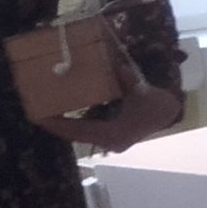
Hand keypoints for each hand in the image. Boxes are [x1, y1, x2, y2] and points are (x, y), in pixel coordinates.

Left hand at [39, 74, 180, 152]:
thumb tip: (116, 65)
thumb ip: (128, 79)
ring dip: (64, 125)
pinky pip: (87, 131)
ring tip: (46, 113)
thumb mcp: (143, 91)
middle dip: (56, 125)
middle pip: (75, 135)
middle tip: (37, 113)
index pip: (78, 131)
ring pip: (80, 135)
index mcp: (114, 134)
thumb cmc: (157, 105)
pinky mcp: (111, 137)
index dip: (57, 124)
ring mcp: (110, 141)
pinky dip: (74, 123)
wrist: (169, 114)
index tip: (38, 117)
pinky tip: (64, 113)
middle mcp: (109, 142)